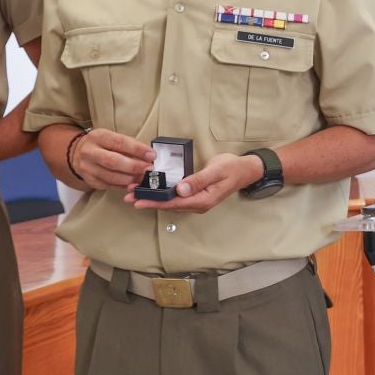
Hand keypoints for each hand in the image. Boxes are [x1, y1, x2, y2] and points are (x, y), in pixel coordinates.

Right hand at [72, 129, 154, 190]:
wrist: (79, 153)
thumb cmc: (102, 144)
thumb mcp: (112, 137)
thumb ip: (129, 145)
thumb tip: (149, 156)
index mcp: (98, 136)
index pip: (119, 142)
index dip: (137, 149)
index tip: (151, 155)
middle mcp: (89, 152)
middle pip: (113, 161)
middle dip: (134, 166)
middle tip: (148, 169)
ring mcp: (87, 168)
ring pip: (111, 176)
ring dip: (130, 179)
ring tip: (143, 178)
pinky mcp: (90, 180)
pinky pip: (109, 185)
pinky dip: (123, 186)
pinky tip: (133, 184)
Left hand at [128, 152, 261, 213]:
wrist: (246, 170)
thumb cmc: (233, 169)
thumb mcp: (216, 171)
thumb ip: (198, 180)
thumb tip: (180, 189)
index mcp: (202, 200)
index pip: (173, 203)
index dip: (154, 202)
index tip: (138, 201)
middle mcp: (198, 204)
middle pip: (169, 205)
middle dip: (149, 201)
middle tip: (128, 197)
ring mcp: (197, 201)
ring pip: (171, 203)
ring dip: (153, 199)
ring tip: (135, 194)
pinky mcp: (195, 196)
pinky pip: (176, 198)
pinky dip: (162, 195)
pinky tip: (153, 191)